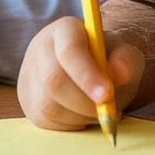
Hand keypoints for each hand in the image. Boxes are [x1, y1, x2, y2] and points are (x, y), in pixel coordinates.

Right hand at [17, 15, 144, 129]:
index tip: (107, 95)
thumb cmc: (109, 60)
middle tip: (108, 111)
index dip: (86, 74)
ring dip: (79, 116)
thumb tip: (120, 74)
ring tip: (97, 110)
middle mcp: (40, 47)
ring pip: (48, 105)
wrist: (93, 69)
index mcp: (65, 30)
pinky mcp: (27, 99)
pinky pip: (45, 121)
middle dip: (84, 103)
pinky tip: (82, 114)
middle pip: (53, 80)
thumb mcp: (125, 54)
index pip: (69, 50)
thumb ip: (127, 60)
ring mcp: (29, 74)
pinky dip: (69, 125)